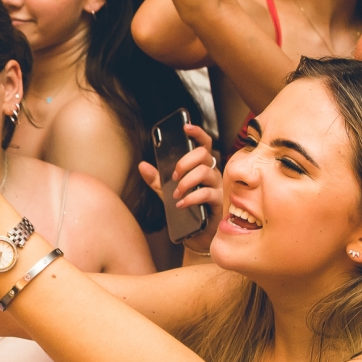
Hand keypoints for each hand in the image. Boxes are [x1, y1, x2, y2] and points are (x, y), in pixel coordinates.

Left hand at [138, 125, 221, 253]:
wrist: (196, 234)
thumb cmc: (186, 209)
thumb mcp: (167, 193)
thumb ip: (156, 180)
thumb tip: (142, 165)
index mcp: (201, 167)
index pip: (204, 144)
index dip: (197, 133)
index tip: (185, 127)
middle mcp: (212, 173)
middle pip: (204, 155)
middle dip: (185, 162)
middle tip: (173, 175)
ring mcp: (217, 187)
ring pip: (205, 172)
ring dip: (186, 181)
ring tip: (176, 193)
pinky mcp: (219, 201)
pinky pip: (206, 193)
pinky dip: (191, 197)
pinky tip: (181, 204)